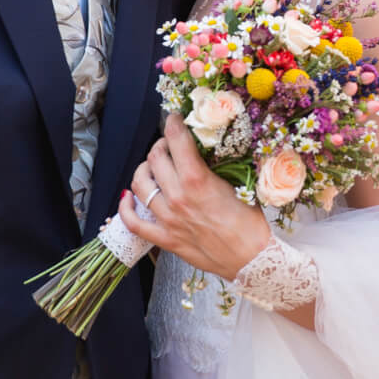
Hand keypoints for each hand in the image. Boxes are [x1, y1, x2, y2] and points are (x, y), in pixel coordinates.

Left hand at [117, 115, 270, 279]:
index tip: (174, 118)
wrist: (252, 259)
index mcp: (198, 180)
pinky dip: (125, 208)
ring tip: (153, 167)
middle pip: (155, 158)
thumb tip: (203, 149)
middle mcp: (178, 197)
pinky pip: (134, 222)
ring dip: (144, 169)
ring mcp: (168, 219)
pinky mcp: (165, 239)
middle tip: (169, 145)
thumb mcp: (238, 184)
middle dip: (161, 145)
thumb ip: (216, 166)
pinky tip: (129, 198)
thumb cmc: (250, 223)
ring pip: (140, 184)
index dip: (173, 123)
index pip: (176, 140)